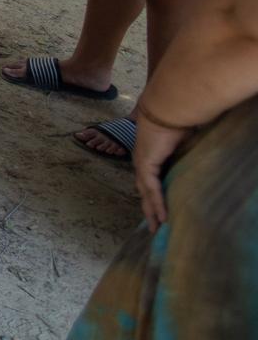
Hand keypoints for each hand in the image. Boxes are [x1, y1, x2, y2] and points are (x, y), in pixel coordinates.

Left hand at [133, 113, 189, 231]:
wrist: (166, 110)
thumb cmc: (177, 122)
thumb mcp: (184, 144)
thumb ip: (186, 156)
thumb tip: (198, 163)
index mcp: (150, 156)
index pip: (150, 182)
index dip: (153, 196)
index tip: (158, 211)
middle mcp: (142, 162)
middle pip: (144, 191)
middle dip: (150, 210)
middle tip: (155, 228)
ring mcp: (142, 164)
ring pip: (146, 194)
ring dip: (152, 212)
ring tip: (157, 229)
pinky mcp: (146, 165)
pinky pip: (152, 190)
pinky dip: (157, 204)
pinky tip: (162, 218)